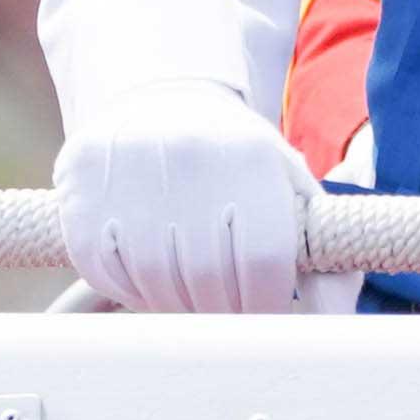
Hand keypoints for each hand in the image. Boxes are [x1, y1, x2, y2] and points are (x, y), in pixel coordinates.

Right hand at [51, 81, 312, 312]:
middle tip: (224, 311)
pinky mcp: (82, 188)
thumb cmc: (235, 161)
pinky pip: (105, 271)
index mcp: (251, 158)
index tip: (263, 315)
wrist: (158, 100)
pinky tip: (147, 276)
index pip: (265, 262)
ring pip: (155, 283)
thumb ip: (323, 252)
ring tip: (188, 291)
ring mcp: (129, 172)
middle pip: (208, 281)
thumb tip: (337, 318)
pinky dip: (128, 290)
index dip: (266, 305)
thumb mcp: (288, 188)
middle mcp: (189, 158)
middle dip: (221, 312)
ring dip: (175, 305)